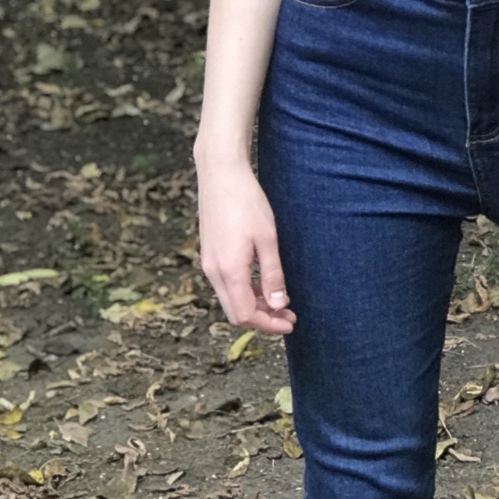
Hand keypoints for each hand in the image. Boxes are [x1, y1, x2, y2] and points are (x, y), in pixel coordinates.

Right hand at [196, 159, 295, 334]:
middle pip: (235, 312)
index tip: (290, 323)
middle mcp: (213, 272)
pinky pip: (226, 284)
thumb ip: (272, 274)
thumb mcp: (267, 239)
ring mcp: (209, 263)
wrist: (220, 174)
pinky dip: (245, 291)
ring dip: (255, 305)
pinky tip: (264, 283)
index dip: (268, 324)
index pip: (245, 314)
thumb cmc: (247, 202)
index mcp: (228, 271)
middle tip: (289, 315)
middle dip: (263, 319)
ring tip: (281, 300)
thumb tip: (278, 305)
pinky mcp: (209, 254)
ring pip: (230, 298)